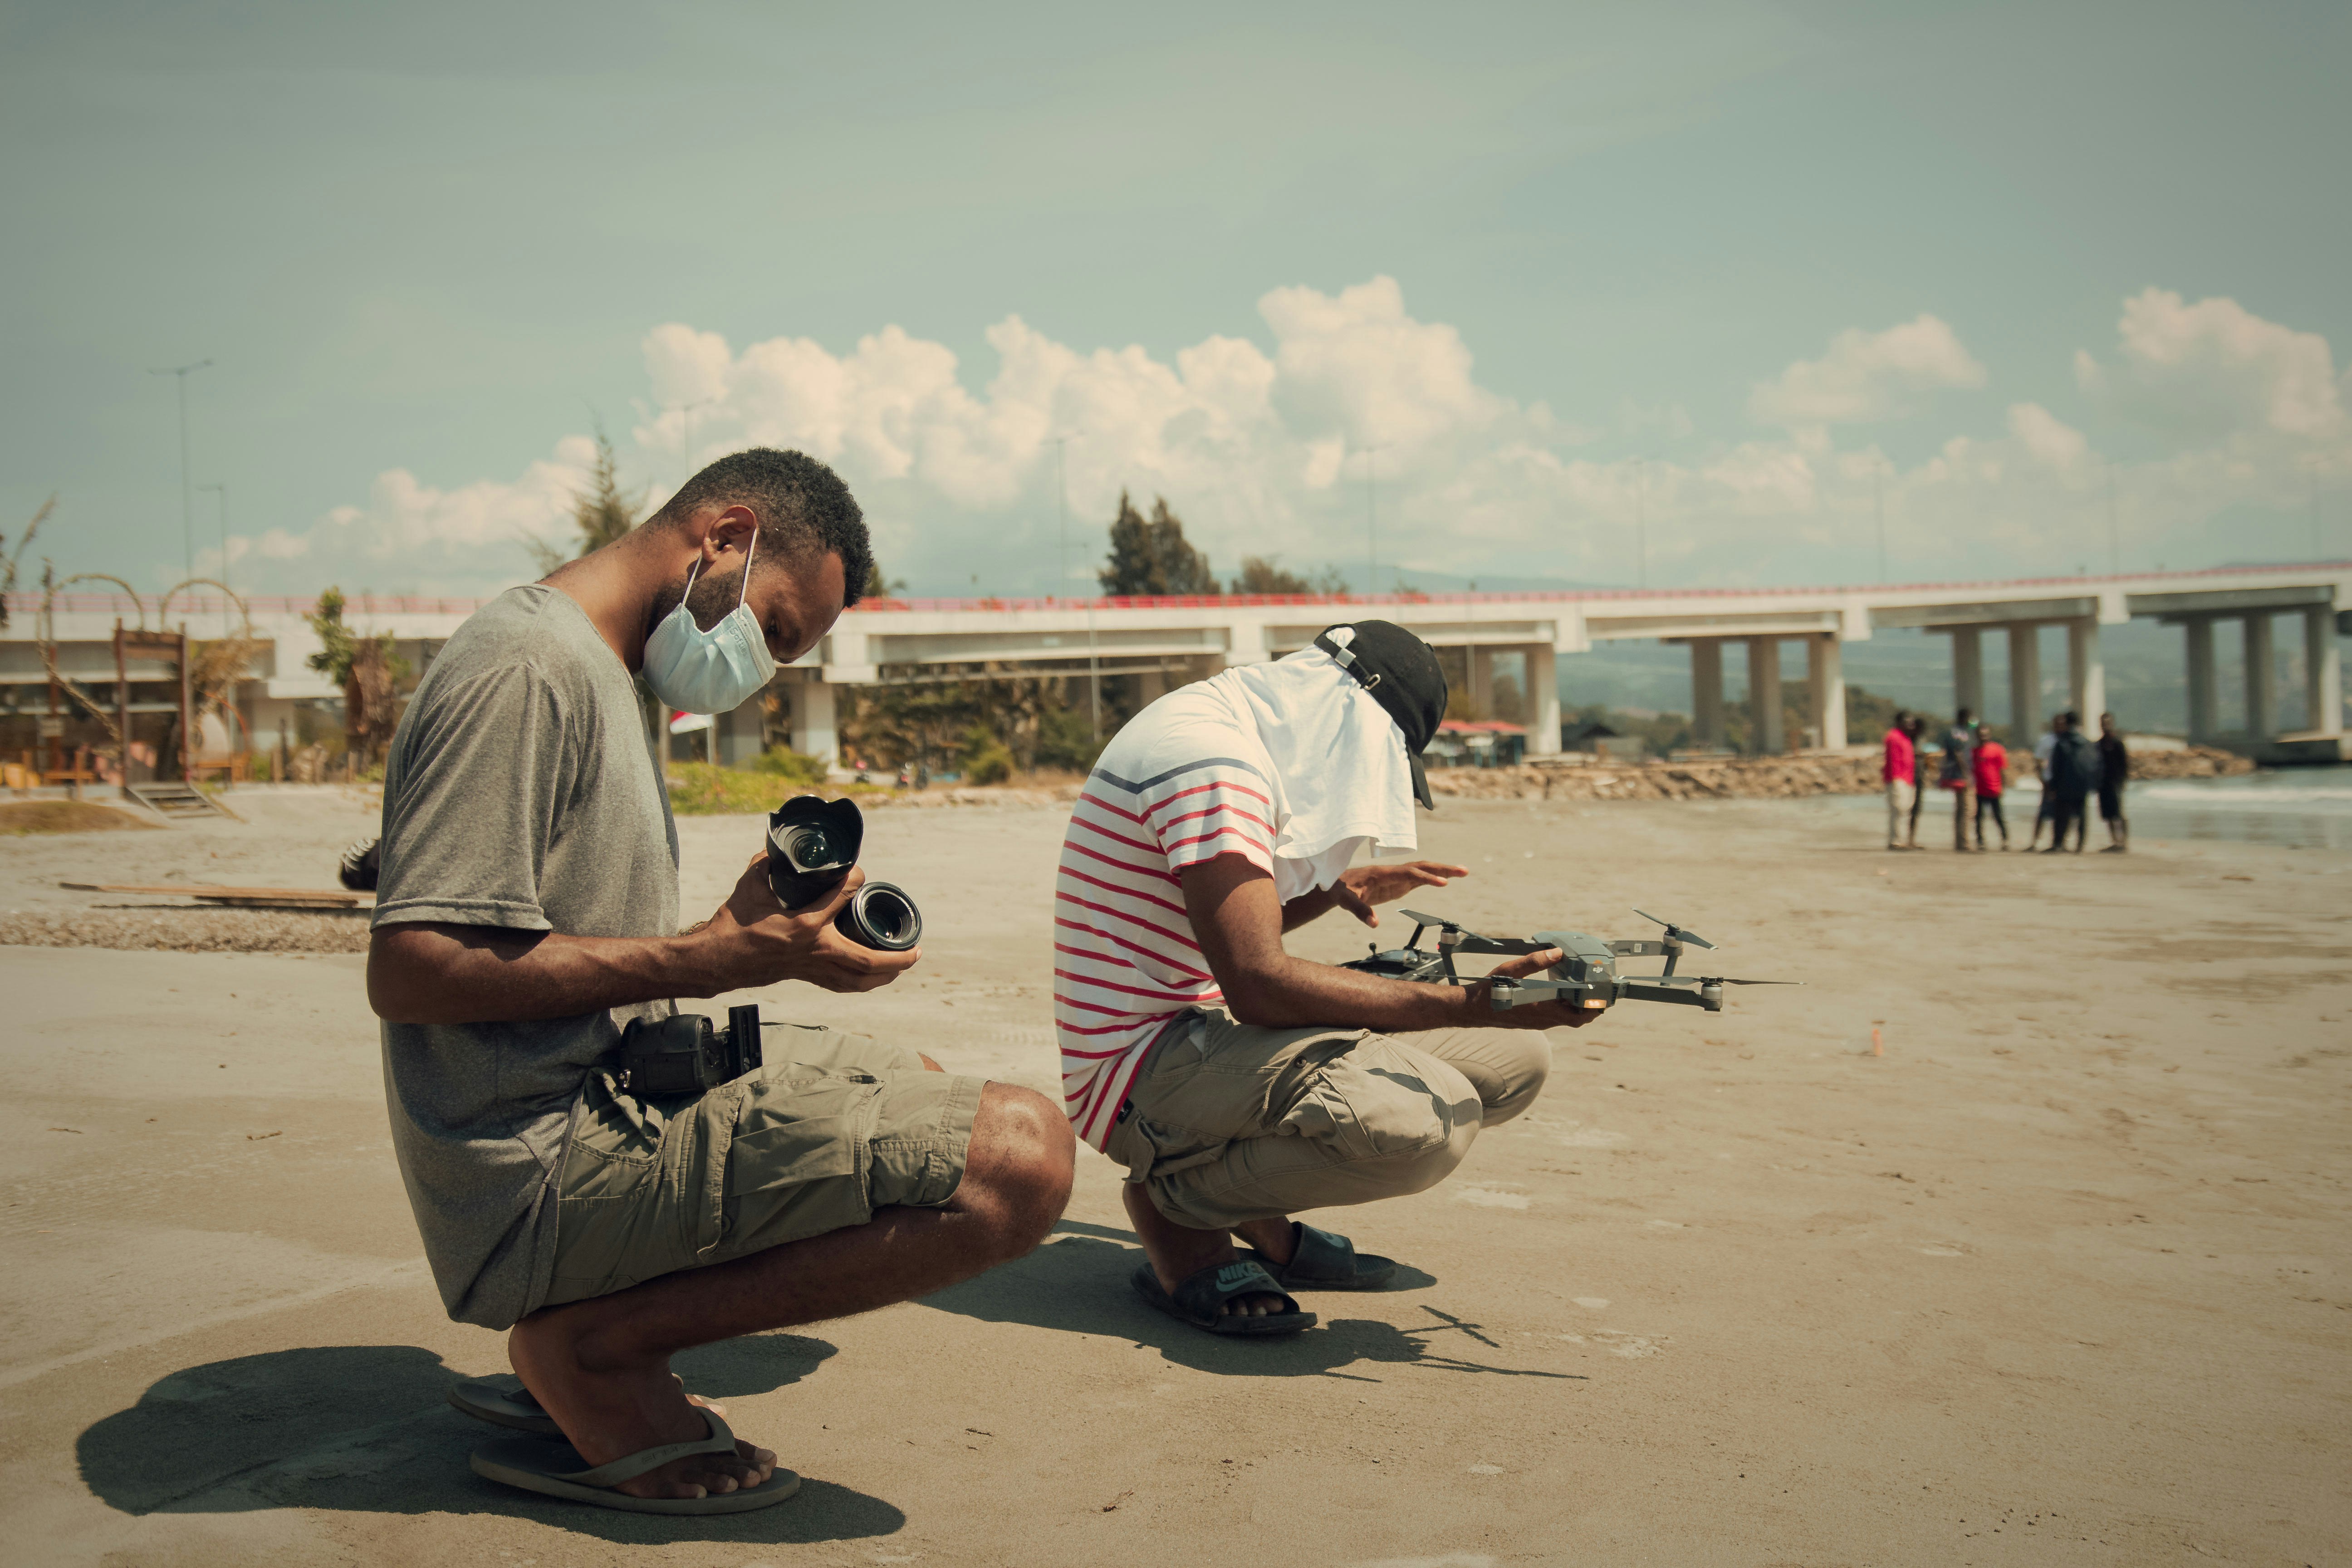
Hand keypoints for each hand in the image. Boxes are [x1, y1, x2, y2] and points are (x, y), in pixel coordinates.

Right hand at [695, 855, 921, 994]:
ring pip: (857, 979)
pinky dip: (862, 982)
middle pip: (864, 959)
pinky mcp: (805, 975)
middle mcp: (813, 950)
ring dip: (885, 975)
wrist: (718, 960)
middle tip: (916, 948)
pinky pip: (841, 984)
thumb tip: (780, 849)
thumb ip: (768, 865)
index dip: (855, 881)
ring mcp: (811, 967)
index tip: (860, 872)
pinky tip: (877, 978)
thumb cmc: (733, 923)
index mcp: (803, 925)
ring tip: (905, 964)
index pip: (841, 898)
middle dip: (895, 957)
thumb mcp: (750, 886)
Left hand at [1328, 859, 1470, 926]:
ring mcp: (1395, 877)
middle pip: (1421, 866)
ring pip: (1422, 870)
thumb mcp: (1346, 901)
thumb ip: (1360, 911)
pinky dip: (1432, 878)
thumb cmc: (1338, 890)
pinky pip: (1418, 879)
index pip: (1409, 873)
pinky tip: (1445, 881)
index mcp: (1382, 873)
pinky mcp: (1396, 884)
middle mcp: (1392, 872)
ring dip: (1442, 870)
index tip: (1443, 882)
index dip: (1426, 877)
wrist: (1333, 884)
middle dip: (1443, 868)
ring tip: (1463, 872)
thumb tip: (1375, 924)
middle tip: (1464, 870)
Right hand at [1477, 946, 1602, 1029]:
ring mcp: (1538, 1022)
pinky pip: (1555, 1017)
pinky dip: (1564, 1007)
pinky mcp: (1532, 1021)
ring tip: (1584, 989)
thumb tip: (1557, 952)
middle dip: (1591, 1008)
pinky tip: (1560, 993)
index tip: (1604, 997)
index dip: (1595, 1008)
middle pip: (1577, 1019)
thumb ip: (1535, 961)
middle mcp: (1544, 1020)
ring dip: (1577, 1007)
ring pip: (1566, 1018)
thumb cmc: (1490, 991)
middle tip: (1599, 993)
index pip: (1579, 1016)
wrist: (1472, 1009)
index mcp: (1543, 1009)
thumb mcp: (1511, 970)